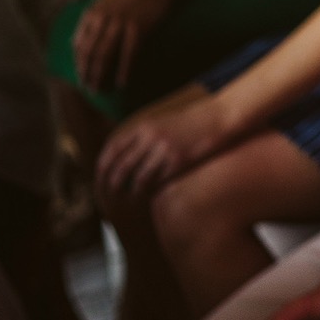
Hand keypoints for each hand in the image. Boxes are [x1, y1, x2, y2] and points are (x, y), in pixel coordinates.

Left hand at [73, 0, 176, 91]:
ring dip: (100, 75)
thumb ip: (88, 22)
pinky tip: (122, 83)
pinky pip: (128, 55)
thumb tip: (73, 43)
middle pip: (89, 53)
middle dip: (86, 73)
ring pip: (104, 56)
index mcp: (92, 13)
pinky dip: (124, 71)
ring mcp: (120, 24)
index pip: (79, 44)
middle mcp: (102, 19)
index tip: (81, 76)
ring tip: (100, 89)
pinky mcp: (138, 29)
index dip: (78, 63)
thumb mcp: (103, 3)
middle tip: (87, 88)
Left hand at [95, 90, 224, 198]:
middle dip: (111, 185)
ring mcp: (165, 149)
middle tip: (109, 197)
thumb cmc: (192, 122)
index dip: (103, 167)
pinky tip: (149, 197)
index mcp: (144, 126)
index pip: (113, 148)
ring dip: (131, 192)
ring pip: (138, 177)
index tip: (100, 179)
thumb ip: (142, 136)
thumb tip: (124, 156)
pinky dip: (151, 191)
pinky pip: (159, 180)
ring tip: (128, 201)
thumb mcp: (162, 122)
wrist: (219, 117)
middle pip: (121, 166)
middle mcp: (151, 137)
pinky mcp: (180, 161)